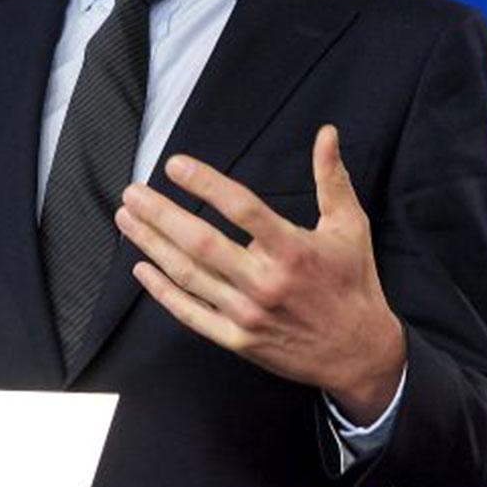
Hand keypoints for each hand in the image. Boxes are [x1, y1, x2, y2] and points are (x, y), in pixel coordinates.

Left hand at [116, 125, 405, 420]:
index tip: (175, 165)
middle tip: (133, 192)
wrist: (359, 353)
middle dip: (160, 214)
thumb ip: (332, 178)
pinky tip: (142, 269)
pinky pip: (191, 313)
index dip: (205, 184)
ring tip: (127, 219)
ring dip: (152, 245)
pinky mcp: (237, 339)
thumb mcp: (351, 226)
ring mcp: (247, 314)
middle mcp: (266, 282)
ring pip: (188, 275)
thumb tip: (326, 133)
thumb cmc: (353, 283)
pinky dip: (162, 291)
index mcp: (293, 249)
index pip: (241, 208)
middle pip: (201, 242)